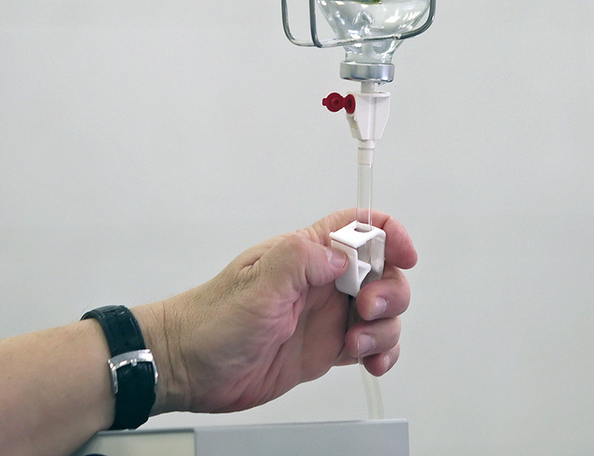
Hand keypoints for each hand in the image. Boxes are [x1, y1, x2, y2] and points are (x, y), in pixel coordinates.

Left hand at [136, 209, 415, 413]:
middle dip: (389, 291)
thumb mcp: (258, 283)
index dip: (389, 233)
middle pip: (382, 272)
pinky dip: (381, 352)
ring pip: (381, 312)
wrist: (189, 367)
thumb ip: (301, 260)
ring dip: (384, 328)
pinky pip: (370, 345)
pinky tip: (371, 361)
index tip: (404, 255)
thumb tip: (343, 256)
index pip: (360, 227)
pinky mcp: (324, 348)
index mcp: (306, 253)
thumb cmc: (212, 320)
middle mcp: (321, 281)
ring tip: (356, 344)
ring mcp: (325, 315)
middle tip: (365, 310)